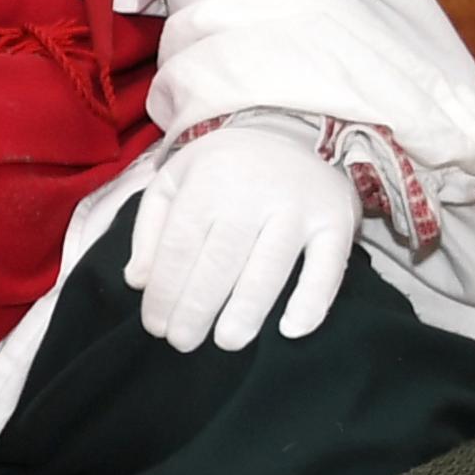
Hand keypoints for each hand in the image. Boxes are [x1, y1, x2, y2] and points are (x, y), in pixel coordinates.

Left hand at [123, 123, 360, 352]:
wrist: (286, 132)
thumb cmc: (219, 169)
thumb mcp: (173, 183)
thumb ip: (150, 231)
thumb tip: (137, 282)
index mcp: (208, 179)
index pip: (180, 246)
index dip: (165, 290)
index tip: (155, 326)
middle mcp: (254, 190)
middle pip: (220, 261)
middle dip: (197, 308)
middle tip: (182, 343)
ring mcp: (298, 205)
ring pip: (269, 267)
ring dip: (246, 311)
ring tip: (226, 342)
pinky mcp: (337, 219)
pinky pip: (328, 267)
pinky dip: (312, 300)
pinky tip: (291, 330)